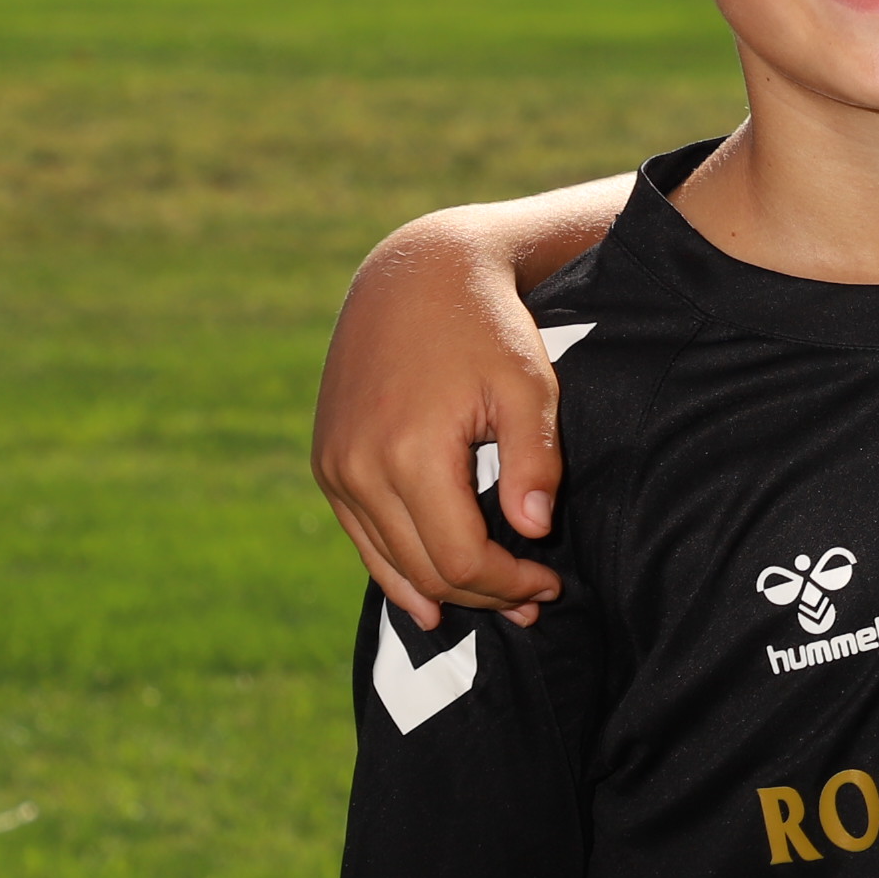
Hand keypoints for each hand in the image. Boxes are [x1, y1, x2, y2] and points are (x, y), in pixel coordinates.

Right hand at [312, 210, 566, 629]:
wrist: (414, 276)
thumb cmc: (485, 327)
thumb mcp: (528, 385)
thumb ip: (535, 460)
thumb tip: (535, 531)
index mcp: (409, 453)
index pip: (462, 559)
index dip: (510, 583)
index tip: (551, 583)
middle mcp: (358, 468)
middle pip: (426, 571)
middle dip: (486, 594)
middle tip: (535, 601)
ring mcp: (335, 468)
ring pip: (391, 564)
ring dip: (445, 592)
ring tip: (500, 602)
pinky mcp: (327, 462)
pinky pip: (363, 538)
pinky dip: (399, 572)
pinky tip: (431, 599)